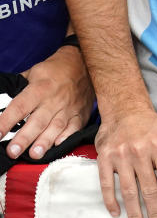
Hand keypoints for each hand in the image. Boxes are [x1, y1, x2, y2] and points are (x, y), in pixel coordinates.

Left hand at [0, 44, 94, 159]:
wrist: (86, 64)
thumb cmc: (56, 69)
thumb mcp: (35, 71)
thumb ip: (20, 87)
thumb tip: (3, 99)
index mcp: (40, 88)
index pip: (20, 107)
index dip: (7, 121)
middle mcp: (54, 100)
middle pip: (38, 121)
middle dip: (25, 137)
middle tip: (13, 151)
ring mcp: (69, 108)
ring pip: (56, 127)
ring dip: (45, 141)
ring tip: (34, 154)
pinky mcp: (81, 114)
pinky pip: (75, 127)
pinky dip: (67, 137)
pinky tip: (57, 145)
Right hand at [95, 110, 156, 217]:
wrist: (125, 111)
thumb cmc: (155, 124)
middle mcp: (139, 151)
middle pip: (148, 190)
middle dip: (154, 214)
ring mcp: (120, 156)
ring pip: (128, 191)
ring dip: (134, 214)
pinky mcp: (104, 158)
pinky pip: (106, 184)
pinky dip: (110, 201)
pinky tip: (117, 214)